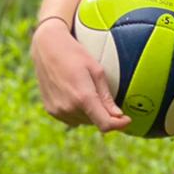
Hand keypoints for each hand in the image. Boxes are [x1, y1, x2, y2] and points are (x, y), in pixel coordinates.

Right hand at [31, 18, 130, 132]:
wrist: (47, 48)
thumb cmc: (75, 55)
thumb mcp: (97, 71)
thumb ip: (106, 97)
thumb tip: (117, 116)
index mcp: (83, 97)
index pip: (105, 124)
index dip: (119, 125)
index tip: (126, 120)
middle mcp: (69, 108)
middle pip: (95, 122)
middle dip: (104, 114)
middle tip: (102, 95)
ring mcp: (58, 110)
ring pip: (84, 121)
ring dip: (90, 113)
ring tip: (86, 91)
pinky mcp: (50, 110)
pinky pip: (71, 119)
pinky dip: (77, 112)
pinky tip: (75, 95)